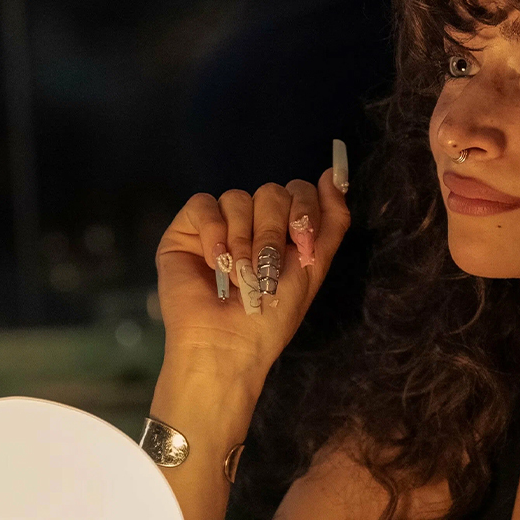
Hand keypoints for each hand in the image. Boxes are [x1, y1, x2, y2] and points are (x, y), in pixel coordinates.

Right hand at [155, 167, 350, 389]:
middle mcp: (252, 222)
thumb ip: (332, 221)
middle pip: (272, 191)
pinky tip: (215, 261)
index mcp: (284, 230)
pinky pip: (204, 204)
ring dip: (243, 240)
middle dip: (273, 231)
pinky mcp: (186, 231)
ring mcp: (219, 224)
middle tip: (265, 267)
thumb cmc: (273, 314)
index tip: (301, 242)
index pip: (300, 190)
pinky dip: (214, 232)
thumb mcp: (313, 266)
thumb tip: (333, 175)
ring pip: (238, 197)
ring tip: (239, 275)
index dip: (304, 209)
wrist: (229, 343)